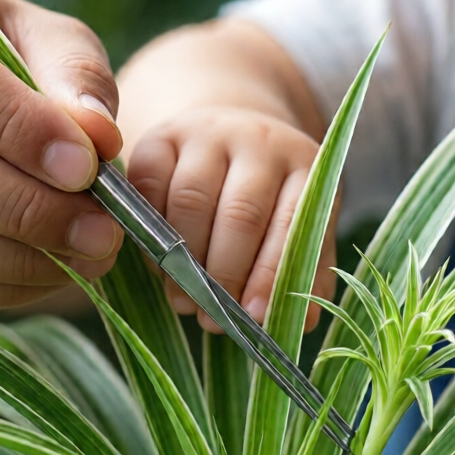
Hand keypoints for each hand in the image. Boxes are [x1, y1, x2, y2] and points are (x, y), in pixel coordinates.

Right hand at [0, 0, 124, 309]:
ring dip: (16, 258)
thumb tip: (97, 135)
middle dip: (26, 206)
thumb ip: (76, 79)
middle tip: (102, 231)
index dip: (16, 127)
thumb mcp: (52, 45)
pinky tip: (53, 271)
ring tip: (90, 254)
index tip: (87, 168)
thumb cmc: (20, 66)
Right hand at [125, 107, 335, 332]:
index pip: (289, 225)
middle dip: (223, 277)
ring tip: (185, 303)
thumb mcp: (300, 227)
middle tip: (212, 321)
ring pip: (191, 203)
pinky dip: (152, 234)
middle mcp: (258, 141)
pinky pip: (149, 187)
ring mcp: (207, 134)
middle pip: (239, 215)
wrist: (230, 137)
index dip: (269, 275)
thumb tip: (301, 321)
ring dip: (184, 263)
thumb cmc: (270, 199)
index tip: (253, 317)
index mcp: (303, 166)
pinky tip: (161, 266)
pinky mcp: (160, 137)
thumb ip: (305, 270)